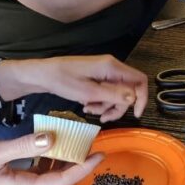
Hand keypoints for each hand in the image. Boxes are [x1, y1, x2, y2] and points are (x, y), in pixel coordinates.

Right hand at [0, 131, 104, 184]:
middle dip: (77, 163)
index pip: (62, 180)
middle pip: (58, 179)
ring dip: (62, 160)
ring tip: (77, 141)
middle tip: (92, 143)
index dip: (83, 168)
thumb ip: (24, 146)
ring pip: (48, 175)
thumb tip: (52, 138)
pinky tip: (50, 144)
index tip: (100, 155)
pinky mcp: (10, 183)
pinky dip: (47, 159)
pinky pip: (36, 172)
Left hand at [29, 55, 148, 121]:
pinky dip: (99, 101)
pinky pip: (106, 91)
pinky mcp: (96, 77)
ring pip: (116, 93)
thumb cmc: (63, 81)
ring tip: (89, 110)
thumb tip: (134, 98)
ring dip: (106, 105)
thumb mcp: (89, 92)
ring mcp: (104, 72)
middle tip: (103, 118)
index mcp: (112, 67)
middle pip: (128, 90)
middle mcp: (111, 67)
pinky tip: (86, 105)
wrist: (43, 74)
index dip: (142, 98)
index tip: (135, 115)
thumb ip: (113, 95)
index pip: (139, 80)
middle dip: (117, 106)